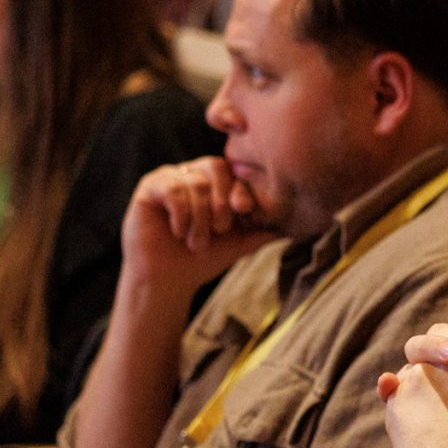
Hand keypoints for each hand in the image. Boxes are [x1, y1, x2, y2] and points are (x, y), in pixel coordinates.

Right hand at [120, 158, 277, 303]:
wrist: (168, 281)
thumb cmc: (203, 260)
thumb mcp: (239, 243)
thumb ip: (263, 230)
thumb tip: (298, 226)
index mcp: (216, 183)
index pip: (235, 171)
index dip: (241, 189)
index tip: (244, 210)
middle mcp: (194, 174)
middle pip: (216, 166)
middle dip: (222, 200)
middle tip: (221, 229)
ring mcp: (171, 178)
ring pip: (195, 182)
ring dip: (200, 218)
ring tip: (196, 244)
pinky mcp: (149, 187)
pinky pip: (172, 187)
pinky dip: (181, 213)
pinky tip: (178, 233)